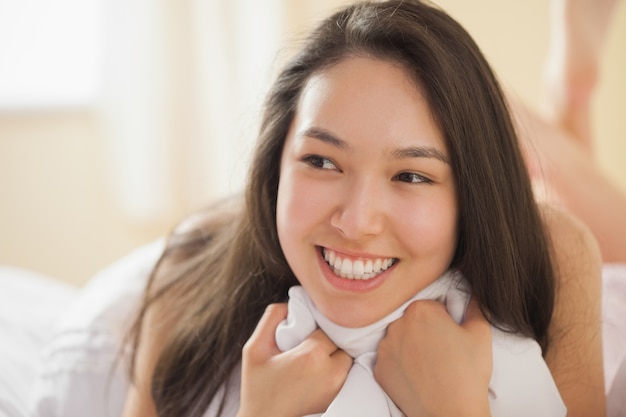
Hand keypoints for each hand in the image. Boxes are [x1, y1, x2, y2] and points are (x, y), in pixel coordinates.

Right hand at [237, 303, 352, 416]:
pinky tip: (318, 369)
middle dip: (329, 338)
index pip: (329, 326)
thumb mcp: (254, 349)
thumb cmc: (257, 386)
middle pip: (342, 341)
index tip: (306, 330)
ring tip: (315, 355)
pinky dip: (336, 368)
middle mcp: (331, 372)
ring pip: (347, 357)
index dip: (318, 324)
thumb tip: (290, 302)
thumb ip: (270, 318)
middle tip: (311, 341)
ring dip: (335, 353)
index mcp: (312, 355)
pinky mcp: (337, 398)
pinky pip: (346, 373)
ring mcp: (337, 388)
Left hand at [374, 298, 491, 416]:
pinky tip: (417, 375)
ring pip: (399, 339)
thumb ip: (475, 305)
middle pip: (412, 321)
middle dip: (425, 331)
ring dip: (410, 346)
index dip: (444, 321)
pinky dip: (401, 365)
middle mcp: (397, 324)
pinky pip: (390, 359)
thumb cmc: (468, 374)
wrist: (450, 413)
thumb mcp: (480, 333)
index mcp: (420, 310)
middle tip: (442, 352)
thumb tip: (473, 292)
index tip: (451, 337)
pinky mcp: (378, 368)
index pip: (431, 306)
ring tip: (430, 365)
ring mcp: (384, 347)